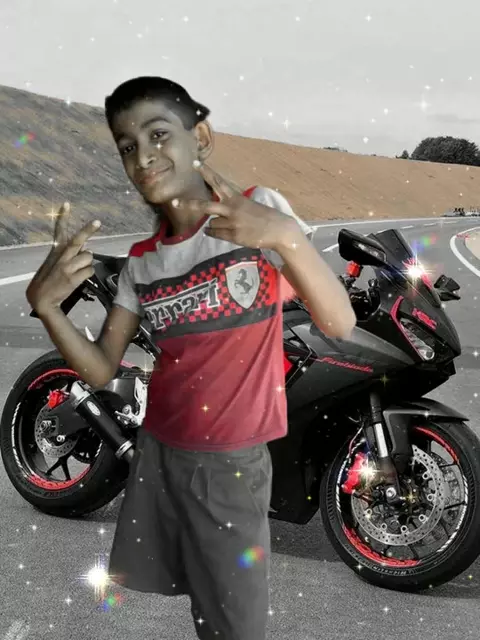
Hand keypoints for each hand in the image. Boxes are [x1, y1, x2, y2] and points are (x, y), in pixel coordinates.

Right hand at [26, 201, 100, 313]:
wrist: (42, 299)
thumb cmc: (49, 279)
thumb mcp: (54, 263)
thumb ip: (69, 254)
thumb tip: (87, 249)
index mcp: (55, 251)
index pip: (59, 231)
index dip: (63, 217)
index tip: (67, 204)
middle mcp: (62, 257)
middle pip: (78, 240)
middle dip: (88, 230)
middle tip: (98, 222)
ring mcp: (67, 267)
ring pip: (88, 257)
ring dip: (88, 263)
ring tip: (78, 271)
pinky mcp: (73, 278)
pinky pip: (90, 270)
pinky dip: (88, 274)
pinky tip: (80, 278)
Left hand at [173, 164, 296, 250]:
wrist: (278, 229)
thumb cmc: (263, 216)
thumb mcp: (248, 206)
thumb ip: (232, 207)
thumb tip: (215, 217)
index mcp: (236, 197)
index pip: (219, 182)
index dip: (207, 172)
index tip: (195, 163)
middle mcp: (232, 209)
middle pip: (206, 206)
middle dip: (189, 204)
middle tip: (174, 202)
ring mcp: (232, 223)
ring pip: (211, 223)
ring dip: (215, 224)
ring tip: (228, 225)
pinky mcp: (233, 236)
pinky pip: (216, 234)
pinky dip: (215, 233)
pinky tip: (223, 232)